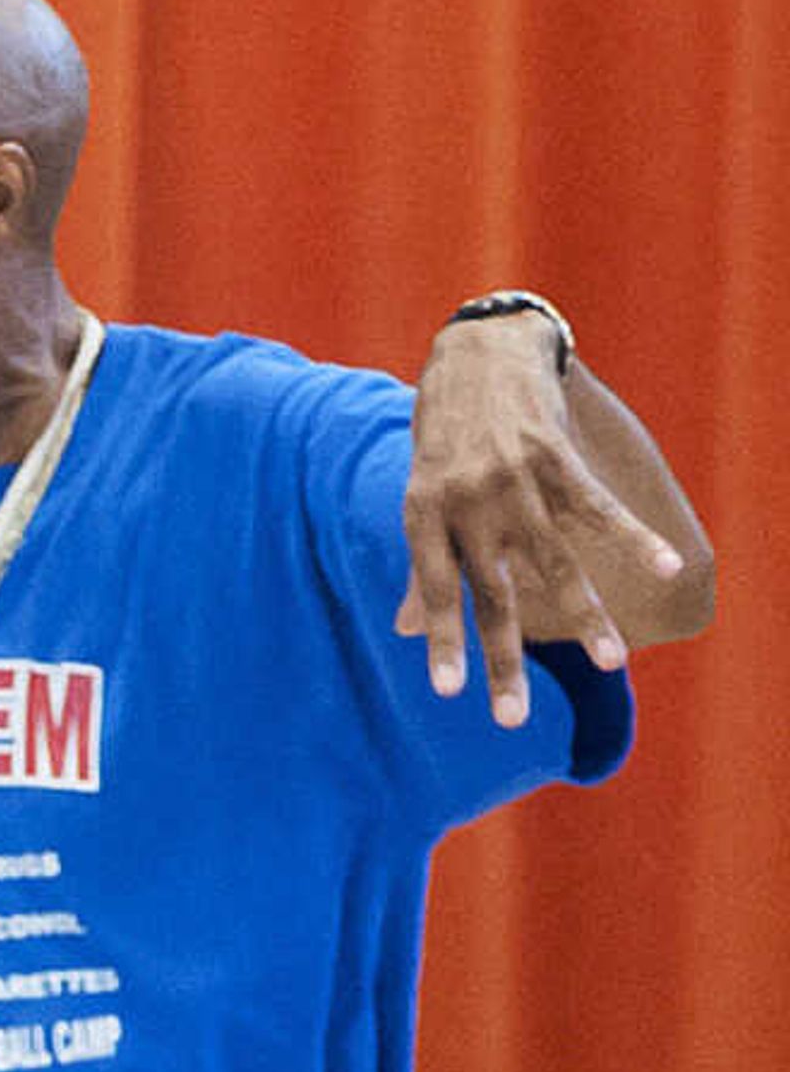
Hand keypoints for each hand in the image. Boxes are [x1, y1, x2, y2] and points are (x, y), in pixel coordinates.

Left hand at [396, 316, 682, 725]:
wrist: (477, 351)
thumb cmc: (444, 430)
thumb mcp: (420, 490)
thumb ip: (424, 561)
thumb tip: (404, 628)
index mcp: (423, 514)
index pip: (436, 591)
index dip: (443, 641)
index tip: (450, 692)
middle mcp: (465, 503)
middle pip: (491, 594)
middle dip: (502, 657)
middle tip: (509, 720)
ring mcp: (511, 480)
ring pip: (553, 563)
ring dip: (584, 617)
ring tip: (609, 664)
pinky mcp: (553, 456)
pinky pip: (599, 508)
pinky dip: (635, 538)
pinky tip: (667, 567)